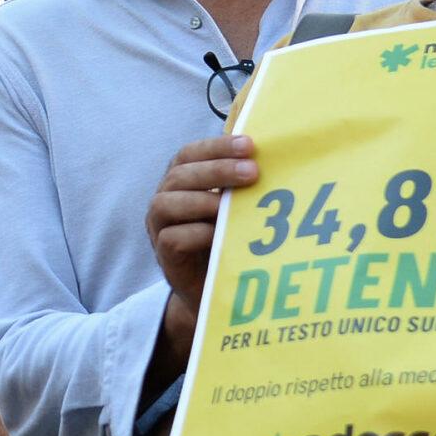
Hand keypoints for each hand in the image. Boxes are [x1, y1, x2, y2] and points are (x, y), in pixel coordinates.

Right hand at [146, 134, 258, 320]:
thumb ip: (241, 186)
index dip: (216, 147)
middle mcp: (165, 200)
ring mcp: (159, 228)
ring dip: (202, 200)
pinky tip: (219, 233)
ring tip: (232, 203)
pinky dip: (196, 233)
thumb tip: (277, 160)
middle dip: (216, 170)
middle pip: (180, 175)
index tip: (250, 145)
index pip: (190, 153)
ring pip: (166, 203)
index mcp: (181, 181)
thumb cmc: (227, 241)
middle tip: (252, 172)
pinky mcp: (164, 254)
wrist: (212, 290)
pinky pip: (172, 238)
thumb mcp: (234, 208)